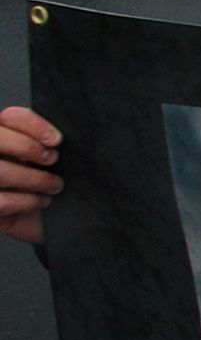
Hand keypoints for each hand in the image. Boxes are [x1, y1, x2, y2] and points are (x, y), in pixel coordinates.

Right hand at [0, 106, 63, 246]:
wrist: (45, 222)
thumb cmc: (45, 185)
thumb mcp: (48, 160)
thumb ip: (45, 141)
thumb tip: (56, 135)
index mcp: (3, 136)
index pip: (10, 117)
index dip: (32, 124)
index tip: (56, 140)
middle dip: (28, 147)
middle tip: (53, 160)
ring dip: (35, 179)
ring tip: (55, 186)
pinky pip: (2, 201)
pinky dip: (27, 201)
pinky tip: (41, 201)